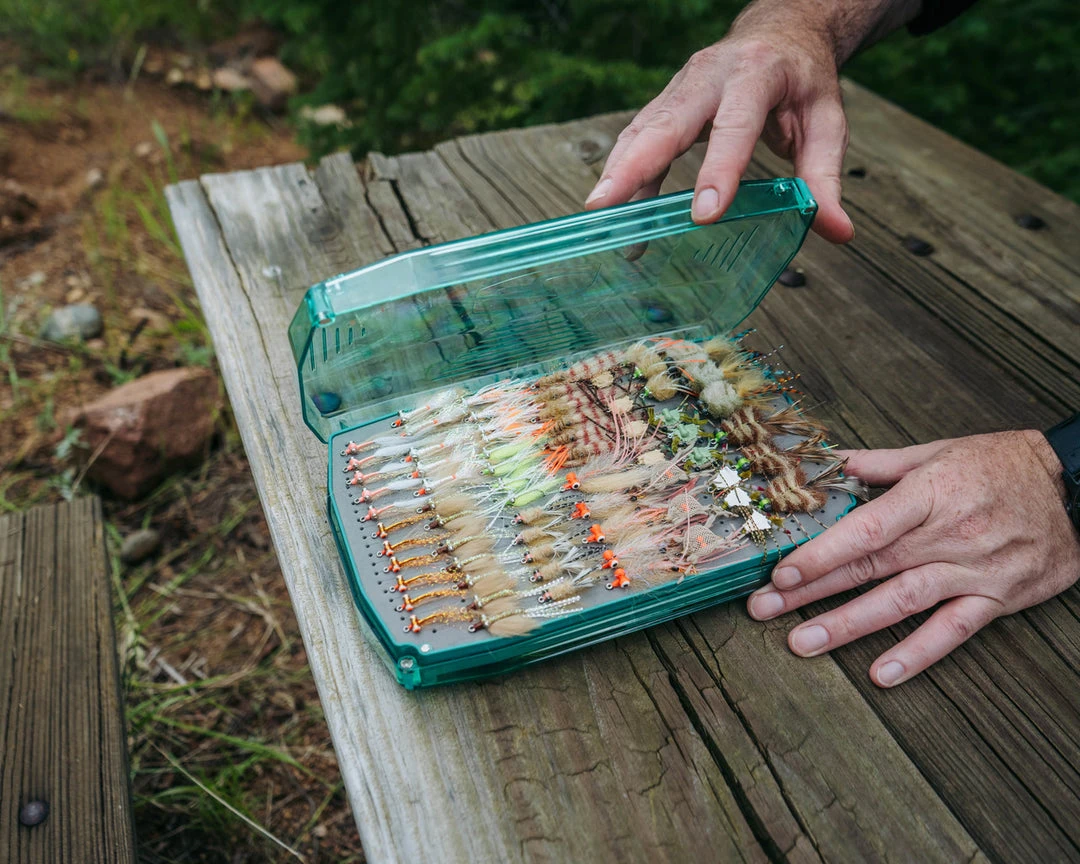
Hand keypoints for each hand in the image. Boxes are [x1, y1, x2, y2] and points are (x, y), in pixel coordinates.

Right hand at [584, 11, 854, 241]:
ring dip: (617, 170)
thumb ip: (825, 178)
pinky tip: (616, 210)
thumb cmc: (803, 82)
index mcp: (758, 74)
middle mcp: (710, 74)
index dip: (719, 170)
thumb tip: (838, 231)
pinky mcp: (666, 103)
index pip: (736, 124)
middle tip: (607, 204)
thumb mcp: (827, 124)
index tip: (705, 214)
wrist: (780, 32)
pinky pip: (639, 136)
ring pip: (643, 128)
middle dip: (635, 165)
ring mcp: (681, 86)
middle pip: (667, 121)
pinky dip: (624, 172)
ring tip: (597, 213)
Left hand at [747, 431, 1079, 685]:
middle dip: (811, 590)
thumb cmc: (1000, 466)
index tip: (782, 571)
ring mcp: (972, 570)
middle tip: (765, 608)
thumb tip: (825, 463)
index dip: (821, 553)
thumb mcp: (937, 452)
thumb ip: (878, 464)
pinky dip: (918, 654)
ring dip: (847, 625)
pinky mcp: (995, 599)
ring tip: (802, 643)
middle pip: (869, 567)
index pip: (865, 528)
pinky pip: (952, 631)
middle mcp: (947, 535)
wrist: (1076, 491)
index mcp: (929, 493)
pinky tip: (883, 674)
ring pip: (901, 602)